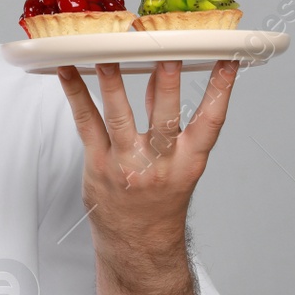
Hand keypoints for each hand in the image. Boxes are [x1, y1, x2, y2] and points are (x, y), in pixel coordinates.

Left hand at [55, 59, 237, 255]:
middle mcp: (160, 164)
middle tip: (164, 49)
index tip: (227, 59)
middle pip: (165, 116)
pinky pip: (85, 123)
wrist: (138, 244)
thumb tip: (161, 71)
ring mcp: (126, 164)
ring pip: (120, 116)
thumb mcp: (178, 163)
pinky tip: (66, 70)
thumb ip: (170, 118)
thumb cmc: (159, 198)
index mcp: (189, 162)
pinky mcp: (98, 165)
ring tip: (106, 53)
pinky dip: (75, 94)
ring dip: (112, 82)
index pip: (211, 121)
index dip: (221, 90)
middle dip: (165, 82)